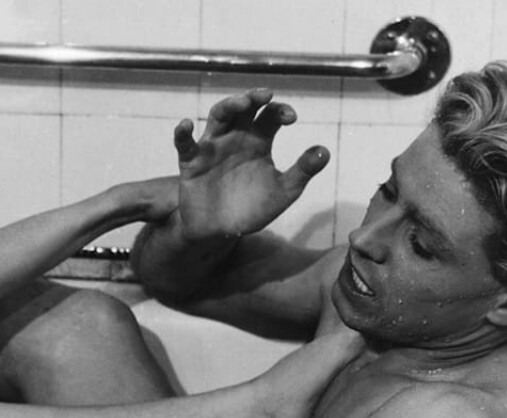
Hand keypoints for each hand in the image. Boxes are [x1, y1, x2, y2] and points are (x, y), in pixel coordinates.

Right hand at [174, 88, 329, 242]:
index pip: (270, 115)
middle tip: (266, 96)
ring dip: (228, 106)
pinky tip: (186, 124)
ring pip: (218, 117)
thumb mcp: (283, 192)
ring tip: (240, 103)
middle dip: (254, 97)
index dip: (280, 110)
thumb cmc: (252, 209)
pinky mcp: (191, 163)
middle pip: (243, 107)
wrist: (222, 233)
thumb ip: (302, 171)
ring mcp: (213, 148)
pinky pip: (184, 144)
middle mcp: (236, 138)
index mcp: (259, 141)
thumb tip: (324, 151)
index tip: (290, 118)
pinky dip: (182, 133)